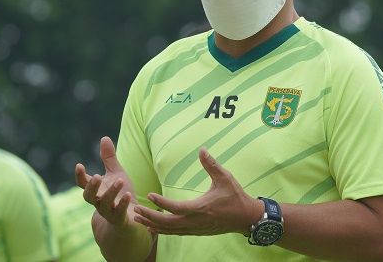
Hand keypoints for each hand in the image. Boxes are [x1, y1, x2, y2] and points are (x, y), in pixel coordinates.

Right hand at [75, 136, 135, 226]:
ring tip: (119, 181)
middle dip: (91, 187)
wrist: (131, 218)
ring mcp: (108, 211)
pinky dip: (123, 204)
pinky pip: (119, 212)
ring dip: (111, 192)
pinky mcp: (119, 218)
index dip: (80, 176)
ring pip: (105, 204)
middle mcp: (99, 201)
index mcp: (96, 190)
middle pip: (88, 196)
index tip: (79, 165)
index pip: (83, 183)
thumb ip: (109, 158)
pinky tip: (128, 195)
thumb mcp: (116, 173)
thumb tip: (104, 137)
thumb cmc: (121, 193)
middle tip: (96, 176)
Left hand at [132, 148, 262, 235]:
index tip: (150, 194)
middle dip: (150, 216)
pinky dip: (163, 231)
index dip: (161, 202)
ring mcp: (195, 229)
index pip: (175, 207)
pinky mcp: (197, 232)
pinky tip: (153, 228)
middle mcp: (195, 221)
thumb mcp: (225, 178)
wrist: (246, 218)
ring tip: (138, 218)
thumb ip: (211, 165)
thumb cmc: (236, 197)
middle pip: (167, 223)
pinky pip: (176, 233)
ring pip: (169, 231)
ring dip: (153, 224)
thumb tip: (202, 149)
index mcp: (200, 208)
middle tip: (136, 209)